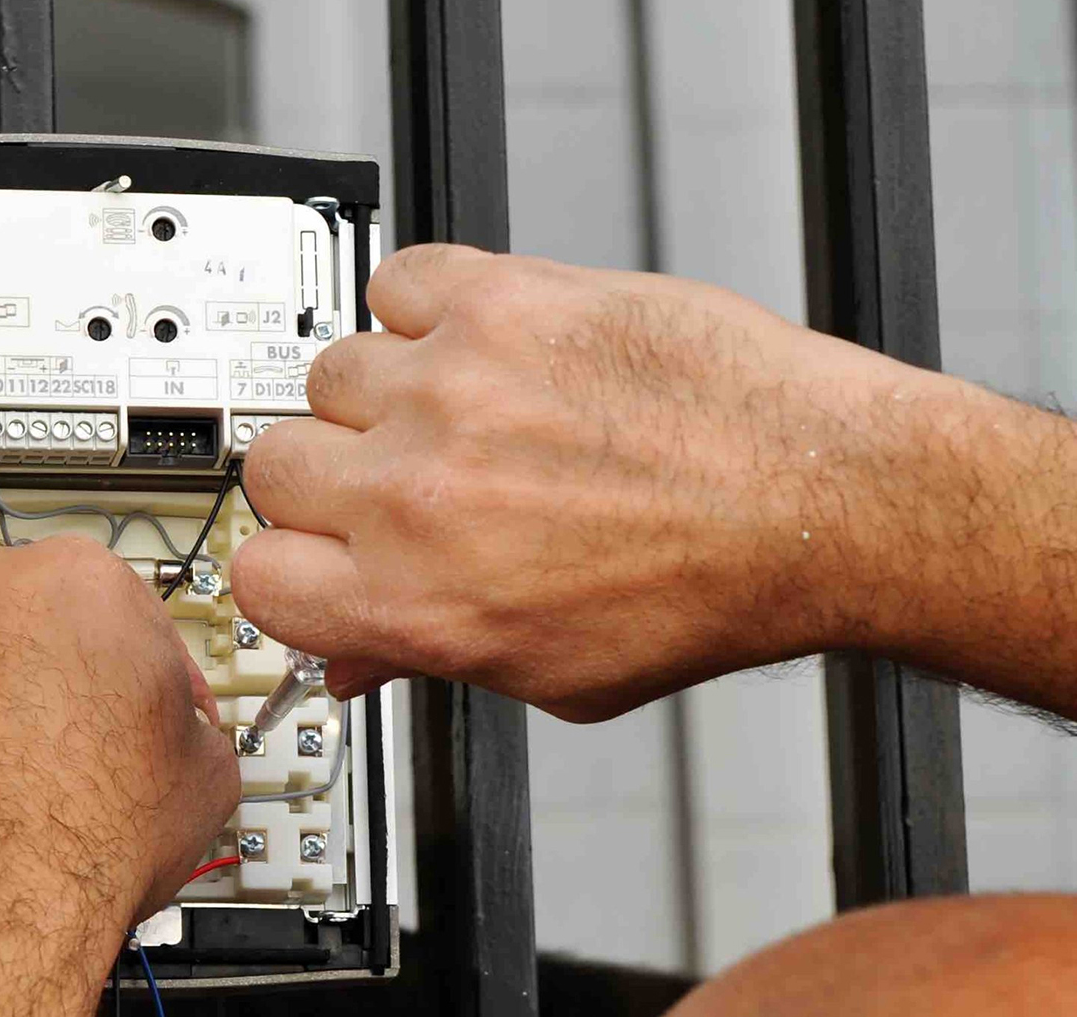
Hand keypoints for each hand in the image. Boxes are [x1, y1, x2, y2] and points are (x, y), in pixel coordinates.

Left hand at [0, 535, 238, 1016]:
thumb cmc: (88, 830)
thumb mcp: (208, 768)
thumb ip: (190, 722)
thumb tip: (185, 736)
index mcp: (77, 577)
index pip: (131, 610)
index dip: (152, 671)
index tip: (155, 708)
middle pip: (39, 624)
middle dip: (66, 674)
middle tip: (94, 740)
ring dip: (1, 706)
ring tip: (37, 780)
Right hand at [233, 243, 953, 721]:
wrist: (819, 498)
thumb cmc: (708, 591)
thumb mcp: (550, 676)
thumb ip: (426, 658)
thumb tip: (351, 659)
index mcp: (417, 604)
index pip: (258, 578)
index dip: (289, 566)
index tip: (317, 550)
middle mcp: (417, 497)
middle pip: (276, 467)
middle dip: (328, 479)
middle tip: (394, 479)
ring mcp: (451, 391)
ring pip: (330, 370)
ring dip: (382, 392)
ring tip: (461, 407)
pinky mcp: (500, 302)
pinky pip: (396, 280)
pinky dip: (425, 305)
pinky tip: (480, 342)